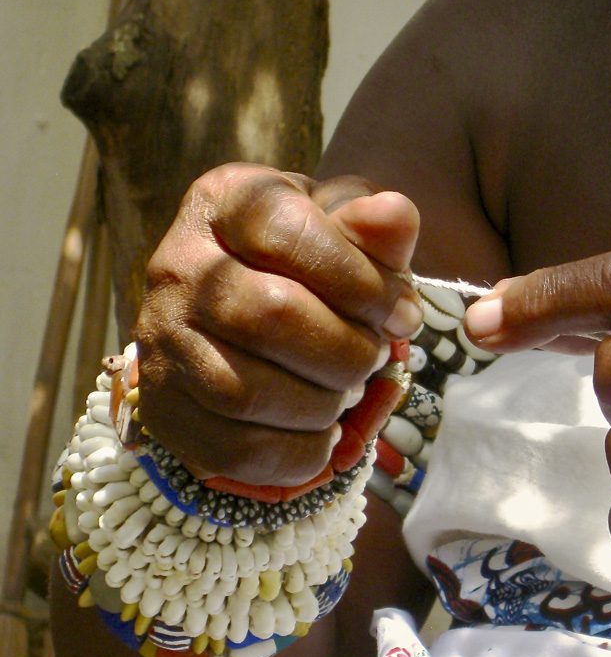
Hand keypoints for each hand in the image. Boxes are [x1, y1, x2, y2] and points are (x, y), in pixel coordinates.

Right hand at [134, 163, 423, 485]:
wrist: (240, 306)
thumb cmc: (308, 261)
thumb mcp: (344, 229)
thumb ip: (374, 228)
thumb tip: (395, 216)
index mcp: (225, 203)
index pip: (287, 233)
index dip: (361, 281)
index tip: (402, 314)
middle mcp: (176, 266)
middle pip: (269, 316)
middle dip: (348, 350)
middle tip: (375, 357)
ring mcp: (161, 341)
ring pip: (247, 392)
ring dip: (324, 404)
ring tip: (347, 391)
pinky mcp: (165, 408)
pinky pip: (236, 450)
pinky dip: (300, 453)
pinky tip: (324, 433)